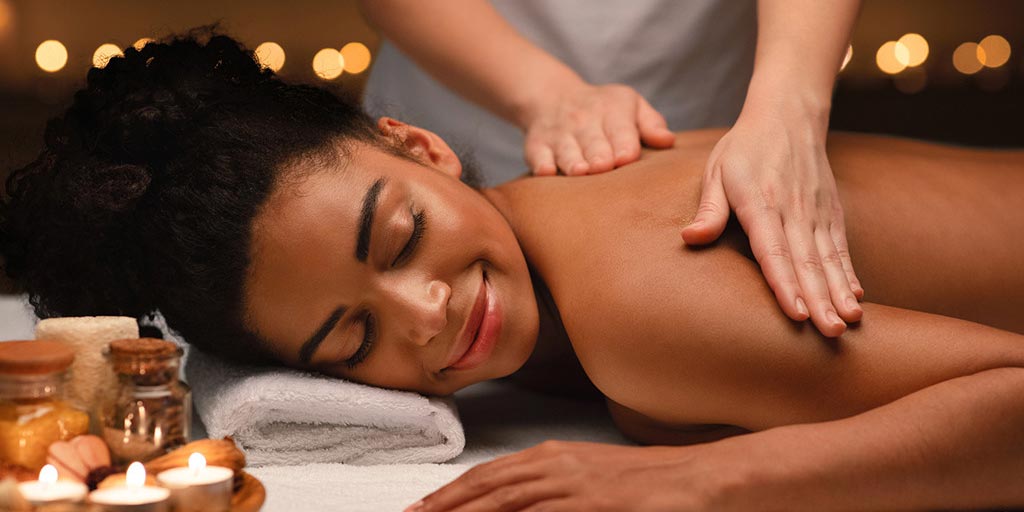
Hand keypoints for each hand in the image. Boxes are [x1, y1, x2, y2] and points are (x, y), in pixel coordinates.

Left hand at [404, 440, 741, 511]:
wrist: (702, 479)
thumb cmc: (650, 484)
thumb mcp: (593, 480)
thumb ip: (555, 492)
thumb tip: (520, 505)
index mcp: (554, 457)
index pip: (489, 475)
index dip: (452, 493)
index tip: (423, 508)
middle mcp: (557, 467)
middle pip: (486, 489)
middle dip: (445, 507)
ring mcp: (574, 487)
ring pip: (504, 503)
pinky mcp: (594, 507)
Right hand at [517, 80, 674, 175]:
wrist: (552, 98)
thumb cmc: (603, 110)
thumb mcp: (630, 106)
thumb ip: (650, 123)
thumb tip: (668, 140)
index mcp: (612, 110)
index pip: (620, 130)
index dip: (624, 144)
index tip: (626, 158)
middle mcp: (584, 121)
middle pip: (593, 142)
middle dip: (598, 154)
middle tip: (603, 166)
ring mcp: (559, 134)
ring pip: (566, 150)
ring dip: (572, 161)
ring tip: (580, 172)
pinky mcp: (537, 146)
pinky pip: (538, 156)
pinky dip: (541, 164)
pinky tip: (546, 172)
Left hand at [680, 108, 863, 336]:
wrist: (788, 116)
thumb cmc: (743, 149)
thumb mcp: (716, 171)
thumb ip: (709, 209)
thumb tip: (690, 239)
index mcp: (760, 202)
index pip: (773, 250)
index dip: (785, 283)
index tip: (797, 313)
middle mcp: (793, 209)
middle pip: (806, 261)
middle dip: (819, 299)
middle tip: (829, 333)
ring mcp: (816, 211)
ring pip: (829, 258)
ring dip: (839, 292)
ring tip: (848, 323)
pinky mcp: (831, 212)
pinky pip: (840, 248)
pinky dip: (849, 273)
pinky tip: (856, 298)